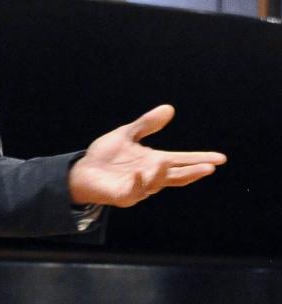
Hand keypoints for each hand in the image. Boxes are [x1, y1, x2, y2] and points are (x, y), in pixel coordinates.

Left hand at [68, 104, 226, 207]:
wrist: (82, 170)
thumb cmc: (106, 155)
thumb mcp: (127, 134)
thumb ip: (147, 124)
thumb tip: (169, 108)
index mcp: (154, 161)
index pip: (182, 160)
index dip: (200, 159)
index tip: (220, 158)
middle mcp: (150, 175)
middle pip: (176, 175)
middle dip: (192, 172)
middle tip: (210, 167)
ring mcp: (138, 187)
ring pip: (155, 183)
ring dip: (162, 174)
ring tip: (167, 162)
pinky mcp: (123, 195)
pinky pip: (133, 190)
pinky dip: (137, 182)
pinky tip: (138, 172)